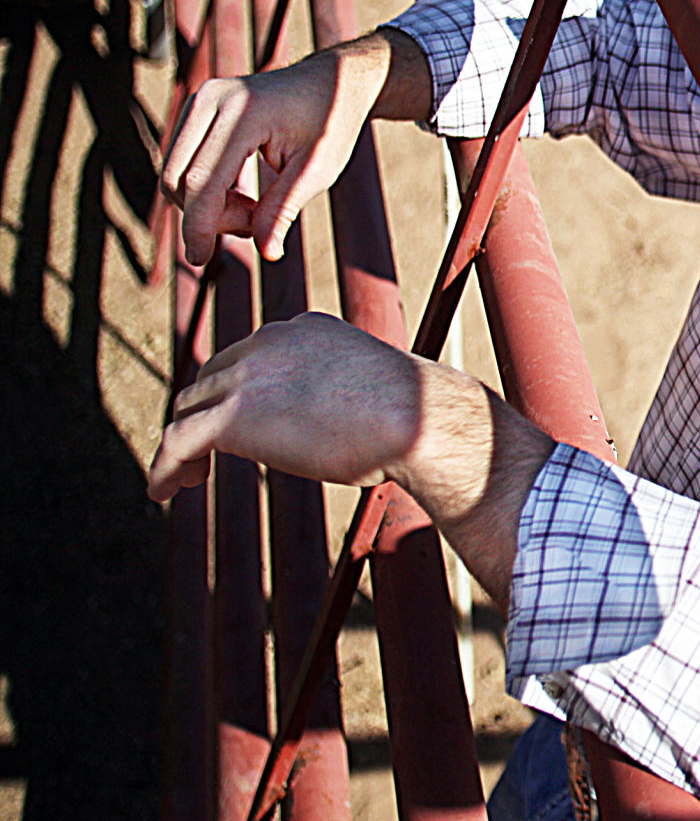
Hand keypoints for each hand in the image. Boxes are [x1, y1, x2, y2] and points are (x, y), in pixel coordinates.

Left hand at [149, 312, 554, 601]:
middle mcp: (266, 343)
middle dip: (202, 413)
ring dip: (181, 443)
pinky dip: (165, 467)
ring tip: (184, 479)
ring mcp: (245, 377)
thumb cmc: (413, 413)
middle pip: (210, 380)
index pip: (246, 357)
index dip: (232, 392)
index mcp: (301, 330)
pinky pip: (178, 442)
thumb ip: (346, 394)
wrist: (416, 418)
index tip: (233, 425)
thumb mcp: (373, 387)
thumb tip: (356, 425)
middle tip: (202, 455)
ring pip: (189, 409)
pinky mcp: (231, 417)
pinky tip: (163, 491)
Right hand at [160, 28, 428, 266]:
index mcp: (243, 113)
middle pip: (179, 179)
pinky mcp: (197, 109)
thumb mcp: (317, 171)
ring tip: (256, 207)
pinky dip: (206, 189)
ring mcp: (200, 101)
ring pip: (176, 174)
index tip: (200, 259)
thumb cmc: (329, 125)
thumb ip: (284, 209)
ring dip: (208, 204)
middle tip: (256, 223)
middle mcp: (212, 100)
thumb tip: (267, 252)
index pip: (201, 182)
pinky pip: (183, 163)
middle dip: (208, 216)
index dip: (198, 226)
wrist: (329, 83)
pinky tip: (243, 193)